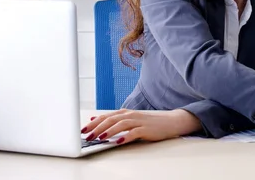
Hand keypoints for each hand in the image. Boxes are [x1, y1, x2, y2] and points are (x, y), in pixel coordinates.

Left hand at [81, 109, 201, 144]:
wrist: (171, 121)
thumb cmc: (150, 122)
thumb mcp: (131, 119)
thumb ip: (114, 120)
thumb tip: (95, 120)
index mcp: (125, 113)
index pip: (106, 116)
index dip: (94, 123)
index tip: (83, 130)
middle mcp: (131, 115)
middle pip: (111, 119)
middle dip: (97, 127)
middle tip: (87, 135)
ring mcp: (139, 121)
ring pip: (121, 124)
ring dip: (109, 131)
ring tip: (100, 137)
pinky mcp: (147, 129)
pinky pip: (135, 132)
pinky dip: (126, 136)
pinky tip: (119, 141)